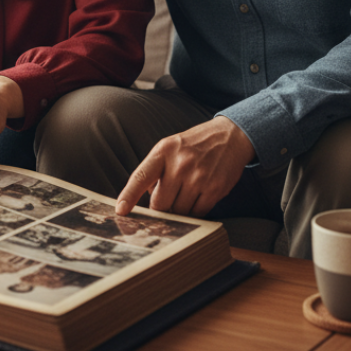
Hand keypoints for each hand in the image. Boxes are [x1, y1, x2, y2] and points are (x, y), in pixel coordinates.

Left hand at [115, 117, 254, 218]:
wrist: (230, 137)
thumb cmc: (194, 145)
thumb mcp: (169, 147)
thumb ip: (154, 170)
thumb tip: (145, 196)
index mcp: (163, 151)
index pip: (141, 177)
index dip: (129, 196)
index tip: (121, 211)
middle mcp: (180, 164)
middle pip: (160, 203)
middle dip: (160, 208)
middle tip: (166, 203)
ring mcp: (198, 177)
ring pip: (179, 212)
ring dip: (179, 212)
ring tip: (185, 196)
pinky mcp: (215, 189)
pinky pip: (197, 213)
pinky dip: (194, 212)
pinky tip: (197, 200)